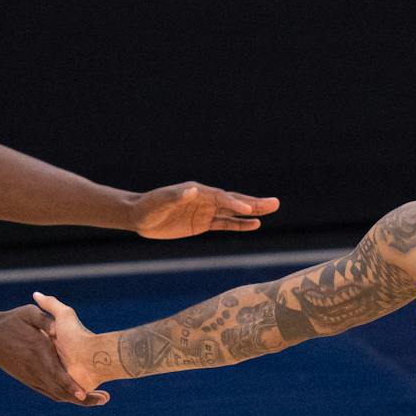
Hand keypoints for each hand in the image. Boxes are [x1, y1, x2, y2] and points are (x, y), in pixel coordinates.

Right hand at [0, 306, 107, 405]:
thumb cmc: (10, 322)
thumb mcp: (28, 313)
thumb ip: (46, 317)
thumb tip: (57, 326)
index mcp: (38, 354)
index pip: (57, 374)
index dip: (71, 385)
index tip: (84, 393)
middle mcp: (36, 369)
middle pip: (61, 390)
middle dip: (83, 397)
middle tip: (104, 399)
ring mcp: (31, 377)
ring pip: (55, 393)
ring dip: (75, 398)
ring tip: (96, 399)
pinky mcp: (28, 380)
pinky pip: (48, 391)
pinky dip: (63, 395)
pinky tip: (76, 396)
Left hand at [132, 183, 278, 239]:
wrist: (140, 216)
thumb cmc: (149, 206)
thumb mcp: (161, 202)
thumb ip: (177, 197)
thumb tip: (192, 190)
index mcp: (197, 192)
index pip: (220, 198)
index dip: (234, 203)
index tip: (247, 209)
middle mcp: (205, 199)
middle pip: (234, 200)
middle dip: (254, 202)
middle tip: (275, 203)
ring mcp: (206, 211)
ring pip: (234, 212)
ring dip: (252, 211)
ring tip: (272, 209)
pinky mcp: (203, 223)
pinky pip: (225, 224)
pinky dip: (240, 224)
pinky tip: (254, 224)